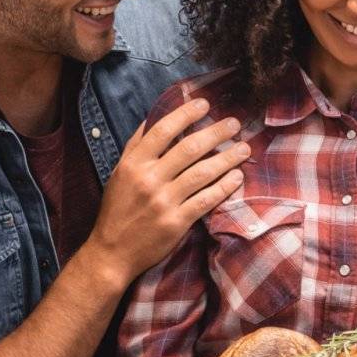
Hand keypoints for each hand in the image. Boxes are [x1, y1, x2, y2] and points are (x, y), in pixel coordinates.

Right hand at [91, 98, 250, 281]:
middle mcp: (149, 179)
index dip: (186, 114)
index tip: (204, 104)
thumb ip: (136, 146)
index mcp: (134, 164)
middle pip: (189, 148)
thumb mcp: (119, 173)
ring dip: (227, 158)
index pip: (163, 130)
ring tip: (243, 149)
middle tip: (234, 124)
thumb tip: (154, 118)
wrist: (112, 252)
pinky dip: (224, 186)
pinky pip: (207, 199)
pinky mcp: (177, 222)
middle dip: (216, 133)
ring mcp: (164, 201)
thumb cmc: (118, 210)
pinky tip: (237, 177)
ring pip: (203, 172)